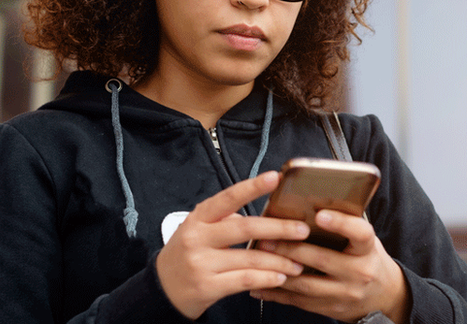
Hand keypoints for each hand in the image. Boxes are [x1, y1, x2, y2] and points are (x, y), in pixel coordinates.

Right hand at [155, 171, 310, 318]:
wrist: (163, 288)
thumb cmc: (187, 253)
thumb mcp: (199, 229)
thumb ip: (227, 220)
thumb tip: (265, 215)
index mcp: (199, 218)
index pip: (228, 198)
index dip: (252, 187)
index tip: (275, 178)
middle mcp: (198, 238)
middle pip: (244, 228)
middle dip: (278, 228)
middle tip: (303, 229)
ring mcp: (201, 263)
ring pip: (249, 258)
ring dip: (279, 260)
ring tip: (298, 261)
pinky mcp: (207, 287)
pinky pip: (244, 280)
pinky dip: (266, 278)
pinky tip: (280, 277)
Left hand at [249, 210, 409, 323]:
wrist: (383, 296)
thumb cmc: (367, 258)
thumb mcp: (365, 239)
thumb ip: (345, 224)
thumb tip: (312, 200)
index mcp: (368, 249)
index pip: (359, 233)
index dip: (340, 223)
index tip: (320, 214)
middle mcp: (359, 272)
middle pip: (322, 259)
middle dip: (291, 248)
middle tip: (267, 237)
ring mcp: (344, 293)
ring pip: (306, 284)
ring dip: (279, 271)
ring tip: (259, 257)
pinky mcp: (330, 309)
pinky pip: (299, 302)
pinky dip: (277, 293)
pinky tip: (260, 284)